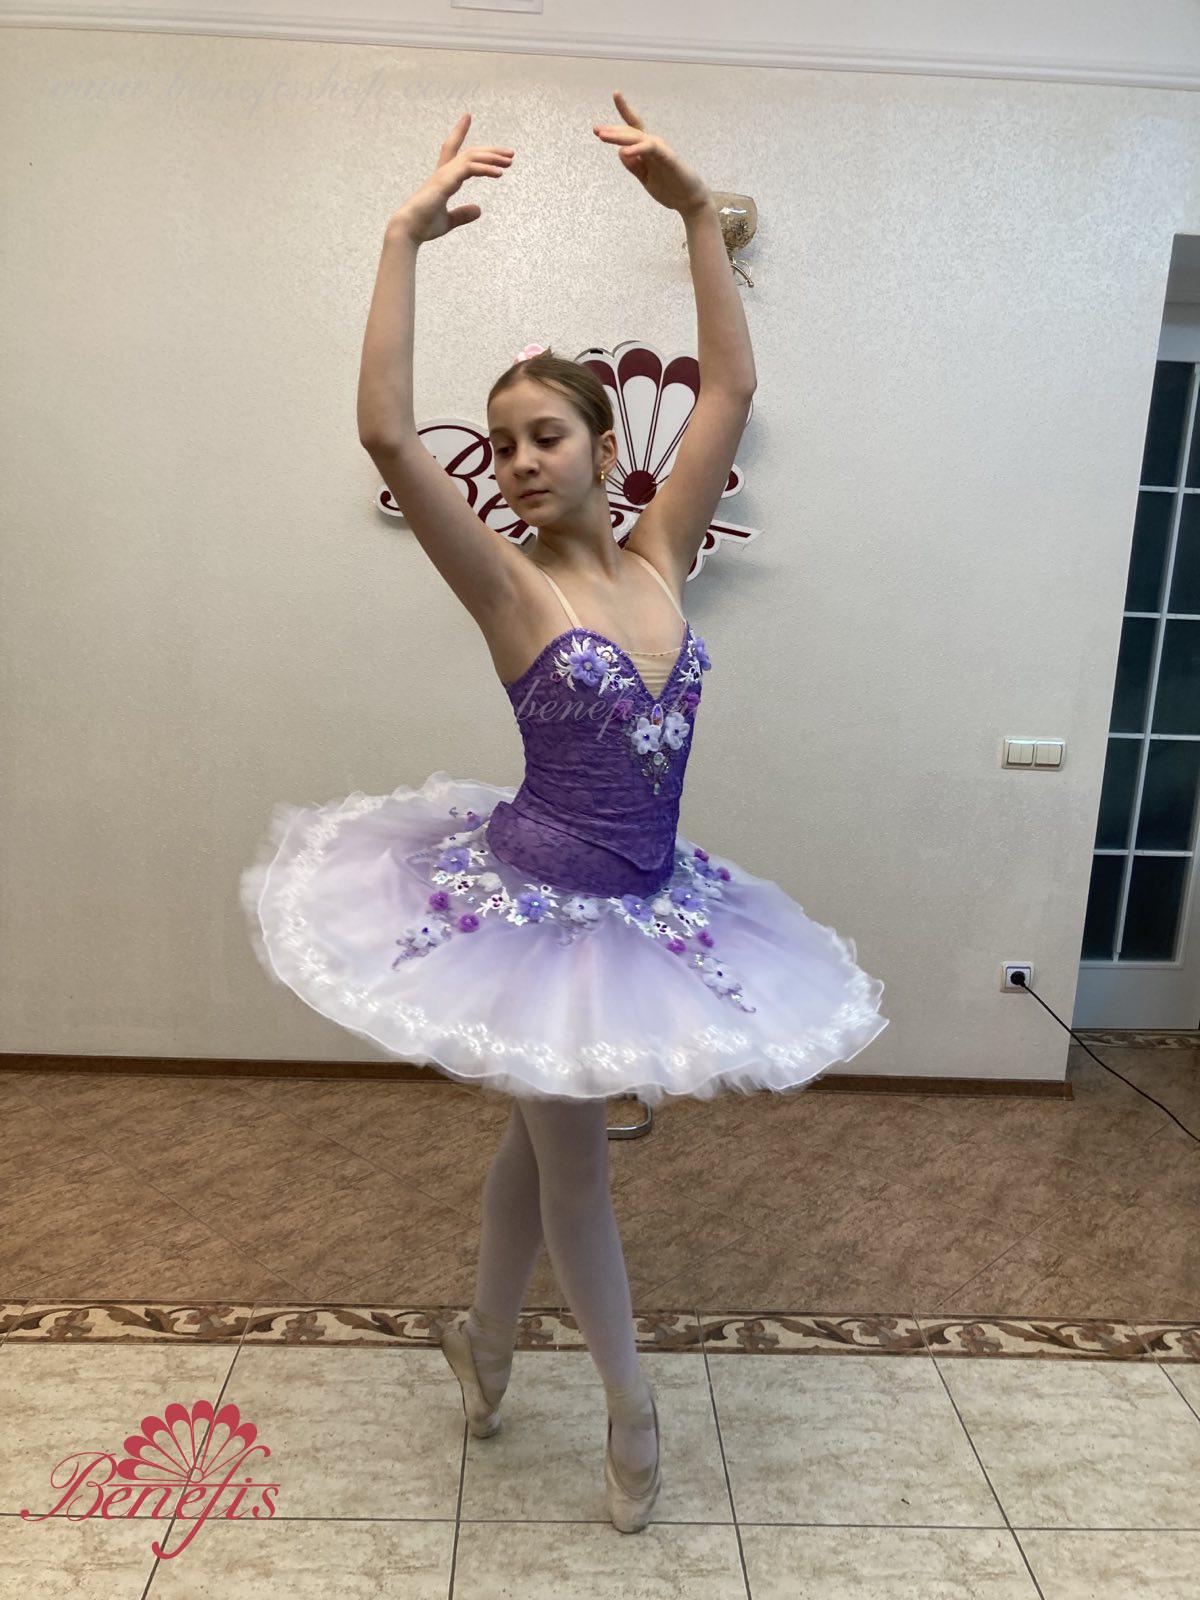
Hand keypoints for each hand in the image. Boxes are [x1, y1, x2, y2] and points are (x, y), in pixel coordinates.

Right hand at [389, 113, 513, 244]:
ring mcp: (444, 175)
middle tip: (510, 153)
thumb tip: (479, 210)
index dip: (459, 132)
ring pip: (471, 157)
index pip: (451, 149)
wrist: (408, 230)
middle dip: (490, 151)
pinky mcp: (445, 181)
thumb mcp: (448, 221)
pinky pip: (469, 168)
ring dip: (492, 157)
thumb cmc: (423, 225)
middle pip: (469, 152)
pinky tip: (499, 173)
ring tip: (509, 161)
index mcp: (443, 178)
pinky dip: (485, 169)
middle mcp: (443, 172)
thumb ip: (462, 214)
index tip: (467, 117)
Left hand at [592, 91, 710, 216]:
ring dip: (619, 136)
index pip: (632, 129)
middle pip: (630, 132)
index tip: (604, 114)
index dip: (622, 114)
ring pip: (637, 137)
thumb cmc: (670, 187)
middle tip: (596, 130)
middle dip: (612, 130)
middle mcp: (653, 145)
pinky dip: (637, 149)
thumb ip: (634, 165)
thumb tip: (620, 152)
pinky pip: (651, 149)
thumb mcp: (645, 177)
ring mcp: (660, 150)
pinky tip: (625, 151)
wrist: (689, 200)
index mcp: (646, 149)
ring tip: (603, 136)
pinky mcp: (668, 158)